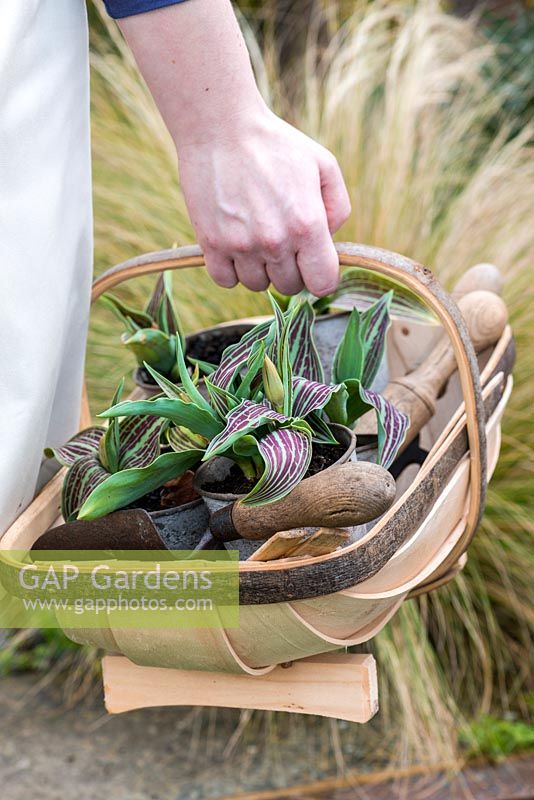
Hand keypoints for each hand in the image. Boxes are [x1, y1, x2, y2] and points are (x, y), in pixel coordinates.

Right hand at [178, 107, 350, 295]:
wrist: (221, 127)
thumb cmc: (275, 144)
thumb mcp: (323, 165)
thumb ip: (338, 207)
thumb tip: (331, 241)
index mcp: (307, 225)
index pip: (322, 283)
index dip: (321, 277)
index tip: (313, 263)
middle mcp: (275, 242)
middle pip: (289, 286)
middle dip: (291, 269)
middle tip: (283, 241)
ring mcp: (241, 246)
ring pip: (258, 285)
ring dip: (260, 269)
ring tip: (257, 238)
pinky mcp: (212, 244)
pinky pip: (226, 281)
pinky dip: (232, 270)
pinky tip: (235, 246)